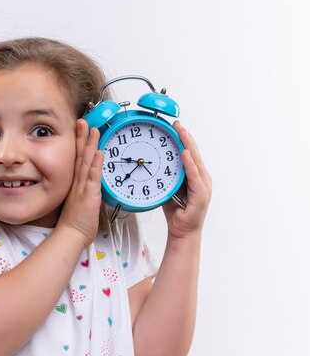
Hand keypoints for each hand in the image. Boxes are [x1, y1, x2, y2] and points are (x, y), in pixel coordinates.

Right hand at [57, 119, 103, 247]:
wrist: (70, 234)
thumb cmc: (75, 220)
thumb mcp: (78, 200)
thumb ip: (82, 188)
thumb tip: (88, 180)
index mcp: (74, 182)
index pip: (77, 159)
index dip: (78, 143)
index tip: (80, 129)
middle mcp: (77, 182)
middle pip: (80, 156)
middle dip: (81, 138)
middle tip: (83, 121)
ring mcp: (82, 188)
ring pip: (86, 163)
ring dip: (89, 145)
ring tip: (92, 130)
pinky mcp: (89, 195)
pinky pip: (93, 177)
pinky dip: (96, 164)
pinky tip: (98, 152)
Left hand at [162, 121, 211, 239]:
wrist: (182, 231)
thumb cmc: (176, 211)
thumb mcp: (168, 188)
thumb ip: (165, 175)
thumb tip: (152, 164)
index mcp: (195, 175)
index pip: (189, 153)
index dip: (183, 138)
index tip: (175, 126)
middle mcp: (202, 178)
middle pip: (194, 153)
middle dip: (186, 137)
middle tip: (177, 124)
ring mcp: (204, 185)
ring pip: (196, 161)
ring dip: (189, 145)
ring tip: (182, 132)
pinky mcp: (201, 195)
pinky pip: (194, 176)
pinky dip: (190, 164)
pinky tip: (185, 154)